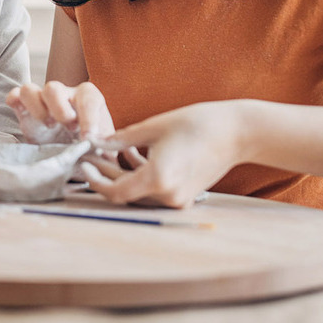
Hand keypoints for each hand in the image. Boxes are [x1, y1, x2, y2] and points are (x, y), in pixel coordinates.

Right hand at [6, 80, 115, 143]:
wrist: (70, 153)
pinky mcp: (24, 109)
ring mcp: (41, 100)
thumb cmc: (89, 146)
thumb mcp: (102, 149)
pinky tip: (23, 116)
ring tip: (49, 126)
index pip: (88, 98)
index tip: (88, 139)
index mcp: (87, 99)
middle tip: (68, 128)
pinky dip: (15, 101)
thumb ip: (106, 148)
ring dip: (37, 108)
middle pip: (54, 87)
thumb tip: (107, 152)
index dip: (89, 117)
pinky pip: (15, 95)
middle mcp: (63, 95)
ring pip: (31, 89)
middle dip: (59, 108)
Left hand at [81, 101, 243, 208]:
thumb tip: (95, 142)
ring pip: (139, 192)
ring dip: (122, 173)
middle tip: (90, 156)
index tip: (84, 166)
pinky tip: (132, 154)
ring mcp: (178, 199)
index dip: (96, 181)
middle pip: (126, 193)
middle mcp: (168, 196)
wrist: (238, 133)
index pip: (116, 192)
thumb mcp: (153, 127)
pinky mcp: (185, 195)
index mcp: (158, 179)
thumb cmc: (198, 124)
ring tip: (109, 151)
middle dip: (106, 175)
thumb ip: (120, 139)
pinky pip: (153, 190)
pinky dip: (140, 175)